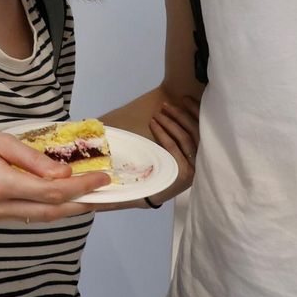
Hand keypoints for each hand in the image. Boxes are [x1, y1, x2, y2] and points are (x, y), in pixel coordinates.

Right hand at [0, 125, 109, 222]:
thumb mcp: (0, 140)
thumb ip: (33, 159)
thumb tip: (65, 173)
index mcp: (1, 184)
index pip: (52, 190)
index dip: (82, 186)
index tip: (104, 177)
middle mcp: (0, 206)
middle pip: (53, 210)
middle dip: (85, 202)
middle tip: (110, 193)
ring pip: (45, 216)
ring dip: (73, 207)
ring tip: (97, 196)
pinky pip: (33, 215)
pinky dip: (55, 207)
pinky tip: (70, 197)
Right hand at [87, 94, 202, 211]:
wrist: (161, 194)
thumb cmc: (146, 189)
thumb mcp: (134, 187)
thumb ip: (121, 182)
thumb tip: (94, 184)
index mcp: (179, 177)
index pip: (174, 150)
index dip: (164, 133)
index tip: (152, 121)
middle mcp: (194, 169)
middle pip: (186, 138)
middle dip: (172, 121)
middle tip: (160, 110)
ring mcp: (200, 160)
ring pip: (194, 132)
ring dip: (180, 116)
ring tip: (166, 106)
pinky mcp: (202, 150)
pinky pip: (200, 130)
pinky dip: (193, 114)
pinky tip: (186, 102)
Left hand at [146, 95, 200, 202]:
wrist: (152, 195)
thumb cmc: (163, 170)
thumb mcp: (176, 152)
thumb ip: (181, 136)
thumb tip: (178, 107)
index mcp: (205, 155)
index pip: (204, 129)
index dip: (196, 112)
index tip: (185, 99)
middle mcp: (204, 162)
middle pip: (195, 131)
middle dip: (181, 114)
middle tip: (166, 105)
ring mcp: (195, 168)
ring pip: (184, 137)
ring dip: (170, 121)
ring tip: (158, 112)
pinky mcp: (184, 173)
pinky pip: (173, 146)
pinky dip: (163, 133)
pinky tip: (154, 124)